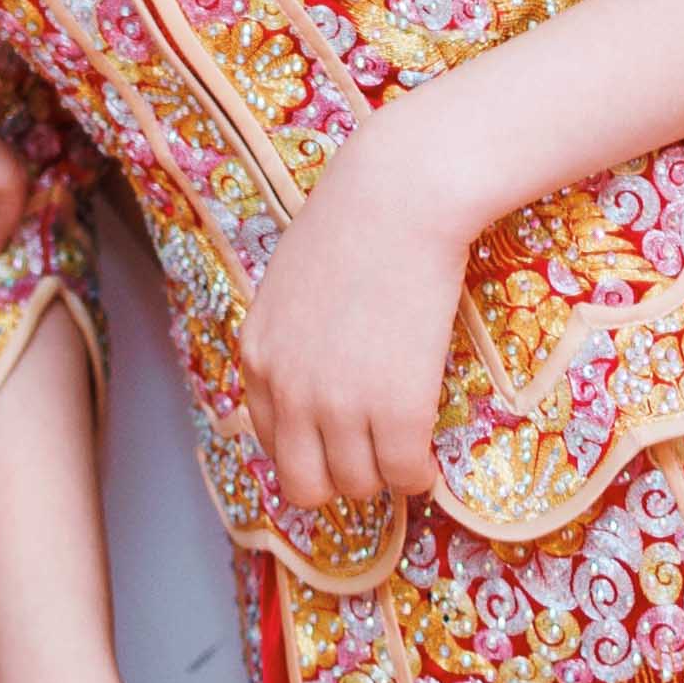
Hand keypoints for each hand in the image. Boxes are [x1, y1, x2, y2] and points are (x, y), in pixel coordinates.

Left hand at [239, 99, 481, 508]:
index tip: (341, 444)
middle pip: (305, 484)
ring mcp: (338, 405)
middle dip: (341, 478)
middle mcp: (286, 392)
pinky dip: (417, 474)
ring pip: (358, 485)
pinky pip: (404, 473)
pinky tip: (427, 456)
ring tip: (405, 451)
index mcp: (256, 359)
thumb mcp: (293, 287)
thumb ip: (292, 340)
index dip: (311, 451)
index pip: (271, 444)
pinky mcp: (394, 409)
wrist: (399, 198)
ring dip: (383, 474)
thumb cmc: (354, 223)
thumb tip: (317, 379)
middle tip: (373, 456)